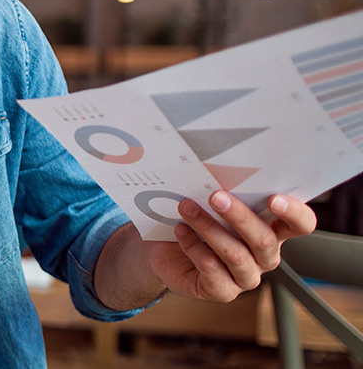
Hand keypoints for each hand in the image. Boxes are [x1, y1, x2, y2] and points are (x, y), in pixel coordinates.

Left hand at [144, 190, 316, 302]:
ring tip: (186, 208)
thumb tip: (218, 174)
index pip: (300, 224)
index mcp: (272, 231)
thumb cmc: (194, 222)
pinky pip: (211, 268)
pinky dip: (193, 246)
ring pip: (235, 254)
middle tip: (215, 196)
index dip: (294, 213)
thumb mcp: (212, 205)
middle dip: (239, 216)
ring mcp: (245, 277)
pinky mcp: (222, 291)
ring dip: (208, 227)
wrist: (164, 251)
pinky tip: (181, 230)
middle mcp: (264, 257)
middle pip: (264, 239)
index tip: (275, 199)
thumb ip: (226, 194)